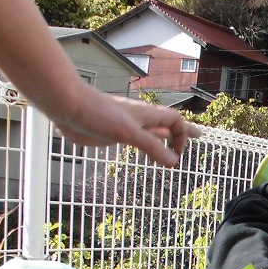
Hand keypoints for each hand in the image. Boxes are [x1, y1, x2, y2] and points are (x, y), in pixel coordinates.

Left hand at [49, 88, 200, 167]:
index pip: (175, 122)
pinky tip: (140, 147)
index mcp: (147, 115)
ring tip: (173, 146)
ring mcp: (126, 127)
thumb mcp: (128, 133)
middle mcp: (139, 120)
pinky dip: (144, 144)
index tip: (177, 157)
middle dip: (183, 132)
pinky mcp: (111, 133)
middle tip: (199, 135)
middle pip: (168, 125)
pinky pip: (134, 139)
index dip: (182, 137)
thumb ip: (151, 146)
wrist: (68, 106)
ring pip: (151, 132)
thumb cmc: (97, 113)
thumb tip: (174, 162)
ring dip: (164, 139)